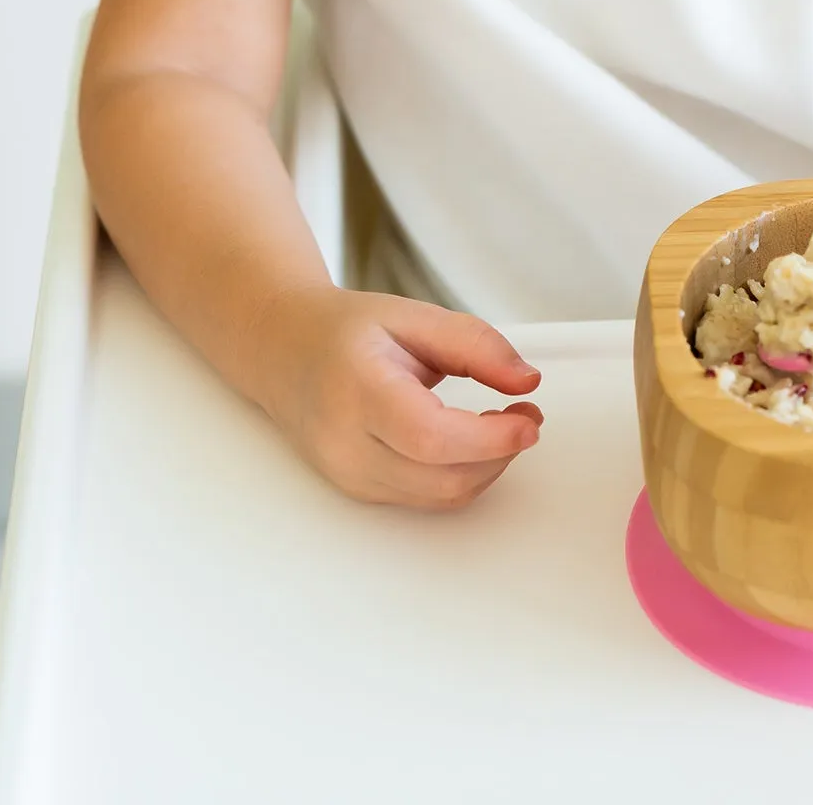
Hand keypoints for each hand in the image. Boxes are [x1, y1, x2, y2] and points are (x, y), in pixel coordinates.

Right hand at [249, 286, 542, 508]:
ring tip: (504, 422)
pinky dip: (460, 475)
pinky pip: (423, 498)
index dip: (490, 439)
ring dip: (486, 468)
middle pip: (441, 479)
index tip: (529, 419)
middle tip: (526, 414)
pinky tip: (471, 440)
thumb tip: (527, 381)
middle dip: (499, 454)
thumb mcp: (413, 315)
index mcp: (358, 391)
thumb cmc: (345, 330)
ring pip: (438, 497)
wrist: (283, 349)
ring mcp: (348, 475)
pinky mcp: (358, 490)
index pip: (431, 437)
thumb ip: (475, 345)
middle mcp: (346, 444)